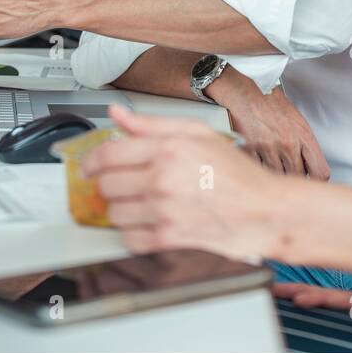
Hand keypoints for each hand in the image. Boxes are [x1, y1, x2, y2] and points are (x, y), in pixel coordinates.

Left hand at [81, 105, 295, 259]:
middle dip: (109, 183)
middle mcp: (162, 180)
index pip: (108, 154)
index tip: (89, 165)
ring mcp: (164, 211)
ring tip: (139, 202)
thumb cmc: (237, 174)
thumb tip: (118, 114)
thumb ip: (152, 124)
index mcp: (168, 150)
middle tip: (121, 182)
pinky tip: (148, 221)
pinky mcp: (168, 238)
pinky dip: (132, 232)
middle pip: (106, 184)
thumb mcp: (198, 133)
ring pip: (114, 213)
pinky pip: (129, 238)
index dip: (90, 160)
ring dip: (120, 208)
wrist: (263, 211)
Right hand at [208, 71, 330, 178]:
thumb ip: (304, 143)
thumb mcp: (296, 119)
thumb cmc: (269, 103)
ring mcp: (269, 148)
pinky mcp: (251, 151)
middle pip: (297, 177)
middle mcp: (289, 143)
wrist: (244, 94)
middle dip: (291, 176)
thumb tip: (308, 164)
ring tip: (269, 162)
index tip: (309, 180)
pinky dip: (257, 169)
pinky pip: (259, 171)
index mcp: (304, 135)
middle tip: (285, 169)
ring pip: (277, 176)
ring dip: (274, 174)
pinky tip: (256, 159)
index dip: (315, 179)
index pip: (320, 172)